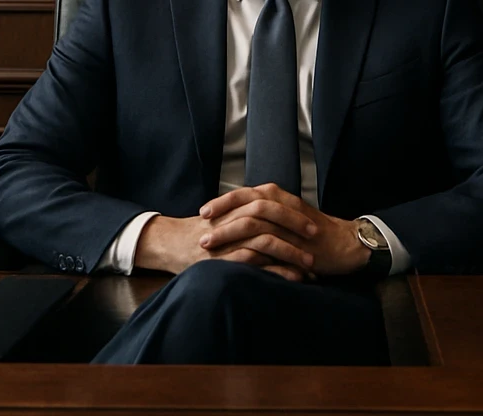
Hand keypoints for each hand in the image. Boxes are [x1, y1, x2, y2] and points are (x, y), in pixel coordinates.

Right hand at [134, 212, 315, 281]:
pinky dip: (276, 270)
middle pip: (270, 215)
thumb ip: (243, 216)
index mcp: (234, 207)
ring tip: (310, 265)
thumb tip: (271, 220)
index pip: (268, 203)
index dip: (291, 210)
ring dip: (291, 252)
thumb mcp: (221, 218)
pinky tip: (292, 278)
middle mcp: (231, 219)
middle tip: (317, 236)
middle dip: (297, 226)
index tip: (311, 221)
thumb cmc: (196, 233)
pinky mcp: (221, 260)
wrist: (165, 243)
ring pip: (265, 240)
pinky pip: (253, 263)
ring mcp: (226, 240)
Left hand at [198, 183, 368, 277]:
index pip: (243, 194)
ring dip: (229, 233)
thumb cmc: (311, 232)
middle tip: (200, 230)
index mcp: (276, 195)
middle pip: (244, 204)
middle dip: (220, 218)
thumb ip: (264, 215)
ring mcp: (290, 220)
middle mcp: (281, 203)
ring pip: (254, 222)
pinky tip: (236, 259)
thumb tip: (235, 219)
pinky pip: (270, 241)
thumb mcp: (285, 217)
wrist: (344, 243)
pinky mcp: (297, 239)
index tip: (202, 212)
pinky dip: (250, 249)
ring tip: (209, 246)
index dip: (222, 202)